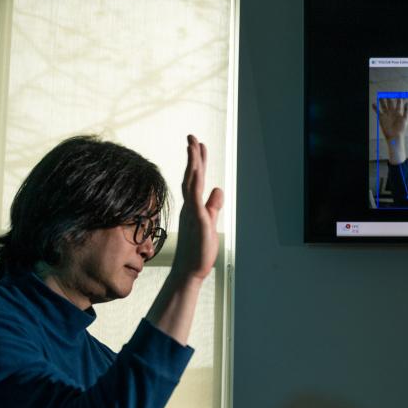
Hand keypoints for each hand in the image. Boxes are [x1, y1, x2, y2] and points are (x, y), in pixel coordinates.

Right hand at [170, 135, 222, 282]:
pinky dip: (195, 184)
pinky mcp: (197, 221)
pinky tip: (196, 171)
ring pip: (191, 183)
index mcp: (194, 206)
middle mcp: (190, 206)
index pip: (195, 179)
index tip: (198, 145)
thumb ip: (213, 206)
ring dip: (193, 164)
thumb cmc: (199, 250)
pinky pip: (195, 199)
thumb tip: (218, 189)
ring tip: (193, 145)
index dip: (197, 162)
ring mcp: (192, 212)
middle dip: (193, 156)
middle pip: (191, 176)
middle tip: (192, 136)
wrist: (189, 271)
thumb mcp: (210, 223)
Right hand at [375, 98, 407, 139]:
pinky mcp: (381, 118)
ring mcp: (386, 115)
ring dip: (382, 101)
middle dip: (389, 98)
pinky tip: (373, 104)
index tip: (399, 94)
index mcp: (398, 112)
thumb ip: (407, 111)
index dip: (399, 99)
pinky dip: (375, 108)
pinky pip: (378, 111)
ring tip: (381, 96)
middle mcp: (392, 113)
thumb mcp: (406, 119)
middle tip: (389, 93)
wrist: (394, 136)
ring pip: (384, 106)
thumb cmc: (401, 129)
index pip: (399, 104)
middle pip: (390, 104)